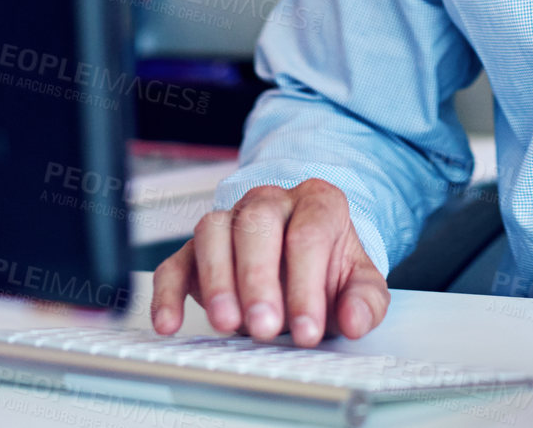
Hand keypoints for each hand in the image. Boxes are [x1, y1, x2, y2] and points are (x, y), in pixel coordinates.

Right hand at [150, 179, 389, 346]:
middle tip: (265, 326)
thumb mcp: (358, 281)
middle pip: (258, 224)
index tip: (307, 329)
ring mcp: (230, 221)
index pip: (309, 234)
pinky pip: (175, 262)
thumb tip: (355, 319)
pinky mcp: (195, 250)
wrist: (304, 258)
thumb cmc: (329, 268)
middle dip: (259, 279)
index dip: (307, 284)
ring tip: (226, 323)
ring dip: (217, 280)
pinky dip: (167, 292)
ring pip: (214, 231)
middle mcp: (270, 202)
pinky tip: (170, 323)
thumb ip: (365, 299)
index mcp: (317, 202)